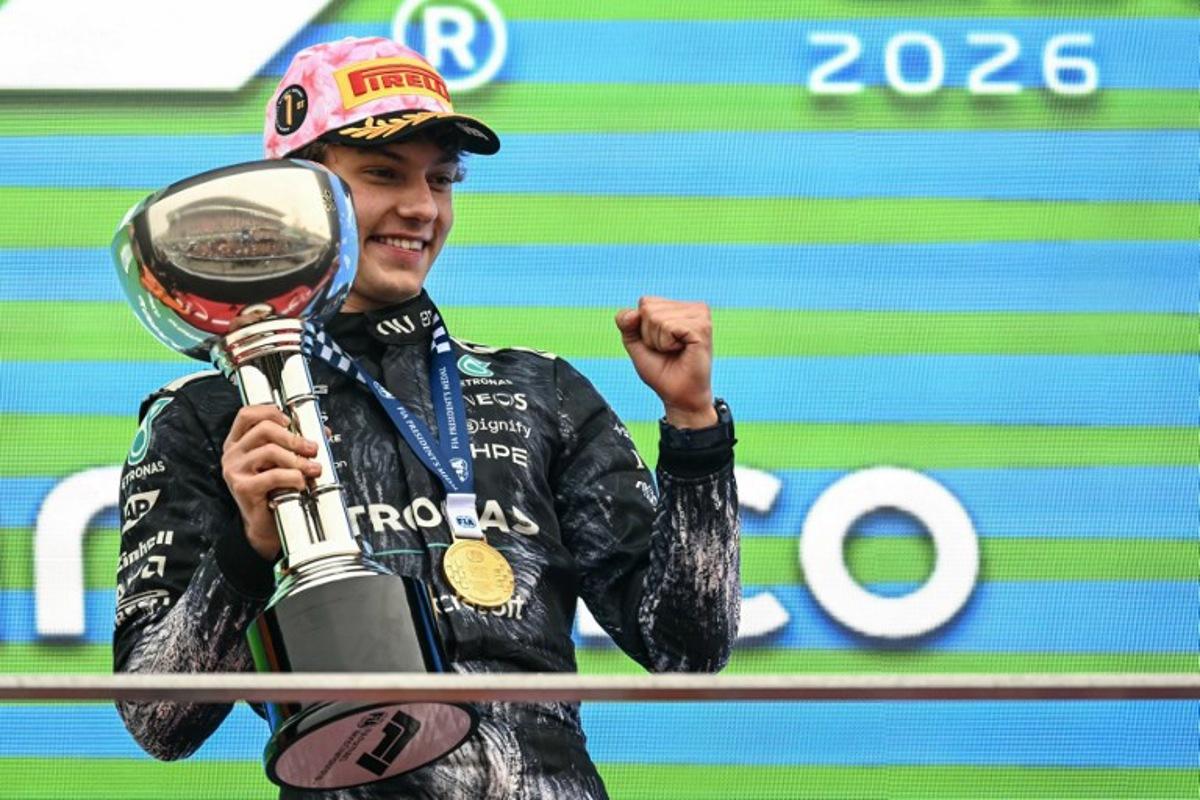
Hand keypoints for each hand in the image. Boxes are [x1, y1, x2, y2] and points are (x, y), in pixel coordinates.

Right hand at [221, 405, 321, 560]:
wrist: (267, 524)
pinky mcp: (242, 487)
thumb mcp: (284, 461)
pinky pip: (273, 475)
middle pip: (264, 429)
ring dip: (297, 460)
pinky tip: (299, 484)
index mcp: (239, 442)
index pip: (247, 414)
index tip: (290, 421)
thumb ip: (297, 443)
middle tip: (312, 449)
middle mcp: (233, 453)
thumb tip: (322, 430)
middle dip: (294, 438)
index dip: (271, 412)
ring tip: (311, 469)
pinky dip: (292, 478)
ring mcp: (234, 470)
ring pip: (270, 451)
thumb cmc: (275, 490)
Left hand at [615, 297, 717, 428]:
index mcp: (680, 307)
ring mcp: (699, 315)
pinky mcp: (702, 327)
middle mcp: (692, 307)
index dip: (642, 328)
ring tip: (675, 352)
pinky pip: (668, 327)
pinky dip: (667, 344)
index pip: (645, 302)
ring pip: (656, 317)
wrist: (678, 396)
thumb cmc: (661, 371)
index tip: (659, 344)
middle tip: (667, 350)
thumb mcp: (636, 343)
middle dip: (649, 335)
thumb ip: (626, 323)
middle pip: (648, 308)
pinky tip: (682, 351)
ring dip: (659, 341)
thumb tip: (634, 312)